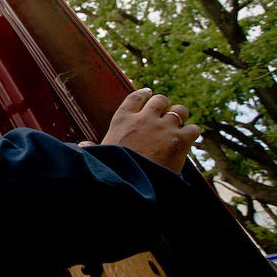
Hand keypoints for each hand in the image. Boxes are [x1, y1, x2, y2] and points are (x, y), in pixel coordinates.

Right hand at [80, 88, 200, 171]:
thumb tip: (83, 145)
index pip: (136, 97)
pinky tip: (188, 139)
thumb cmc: (112, 168)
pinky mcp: (179, 140)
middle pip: (160, 100)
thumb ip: (92, 146)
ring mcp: (163, 128)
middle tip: (166, 113)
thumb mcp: (99, 154)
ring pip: (180, 110)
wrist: (130, 182)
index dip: (144, 94)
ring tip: (179, 123)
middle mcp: (144, 118)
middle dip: (164, 105)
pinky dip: (192, 133)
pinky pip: (193, 128)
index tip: (149, 93)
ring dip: (180, 116)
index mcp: (122, 119)